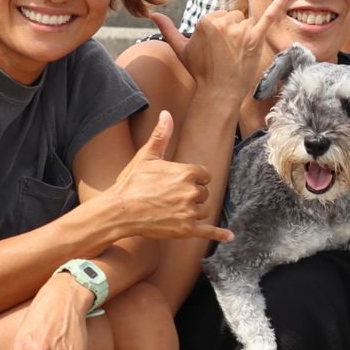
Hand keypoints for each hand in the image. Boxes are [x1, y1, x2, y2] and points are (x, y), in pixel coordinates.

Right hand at [102, 110, 233, 242]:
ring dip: (193, 211)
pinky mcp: (186, 230)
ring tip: (172, 210)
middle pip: (204, 193)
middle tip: (169, 197)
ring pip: (203, 210)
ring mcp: (189, 212)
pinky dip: (219, 234)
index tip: (178, 182)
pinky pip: (208, 231)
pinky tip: (230, 236)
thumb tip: (166, 113)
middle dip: (191, 195)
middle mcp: (191, 192)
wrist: (119, 210)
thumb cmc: (131, 182)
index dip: (193, 179)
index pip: (204, 175)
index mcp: (186, 172)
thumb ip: (161, 136)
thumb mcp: (147, 156)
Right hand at [149, 0, 285, 103]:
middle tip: (226, 54)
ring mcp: (239, 31)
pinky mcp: (255, 39)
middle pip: (235, 17)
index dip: (220, 33)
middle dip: (233, 33)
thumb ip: (168, 29)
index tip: (217, 49)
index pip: (220, 16)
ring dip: (245, 36)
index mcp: (206, 20)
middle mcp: (222, 22)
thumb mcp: (180, 49)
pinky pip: (268, 17)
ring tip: (236, 55)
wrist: (218, 92)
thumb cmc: (200, 71)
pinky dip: (279, 4)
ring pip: (247, 22)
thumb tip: (152, 14)